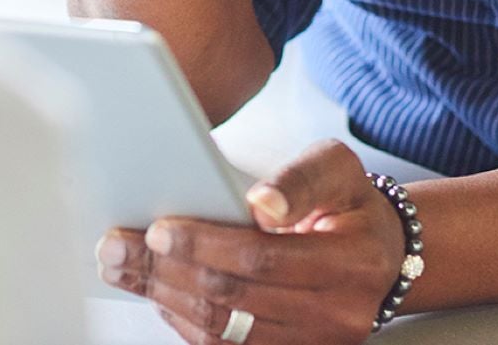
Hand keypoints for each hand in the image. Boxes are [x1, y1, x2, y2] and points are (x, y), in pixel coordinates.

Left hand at [95, 140, 407, 344]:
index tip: (158, 229)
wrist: (381, 254)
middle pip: (234, 300)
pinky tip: (159, 294)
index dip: (205, 245)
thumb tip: (261, 204)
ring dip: (165, 299)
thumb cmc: (348, 204)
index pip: (264, 259)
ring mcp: (314, 343)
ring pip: (225, 332)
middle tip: (117, 248)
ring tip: (124, 269)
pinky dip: (186, 323)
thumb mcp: (337, 170)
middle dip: (166, 272)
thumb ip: (299, 180)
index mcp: (350, 262)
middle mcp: (337, 314)